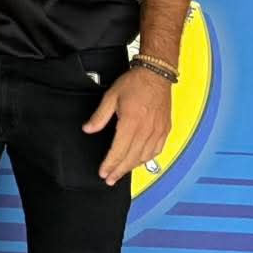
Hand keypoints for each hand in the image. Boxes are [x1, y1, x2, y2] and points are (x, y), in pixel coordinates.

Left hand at [84, 66, 171, 185]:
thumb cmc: (135, 83)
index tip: (103, 173)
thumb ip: (99, 116)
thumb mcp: (111, 96)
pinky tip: (140, 161)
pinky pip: (157, 150)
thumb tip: (88, 129)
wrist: (156, 74)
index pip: (118, 151)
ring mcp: (157, 131)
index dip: (110, 164)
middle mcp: (146, 130)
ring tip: (122, 172)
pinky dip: (147, 159)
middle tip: (110, 179)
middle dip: (119, 171)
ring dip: (132, 167)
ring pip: (145, 157)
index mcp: (131, 122)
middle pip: (131, 158)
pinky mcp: (165, 130)